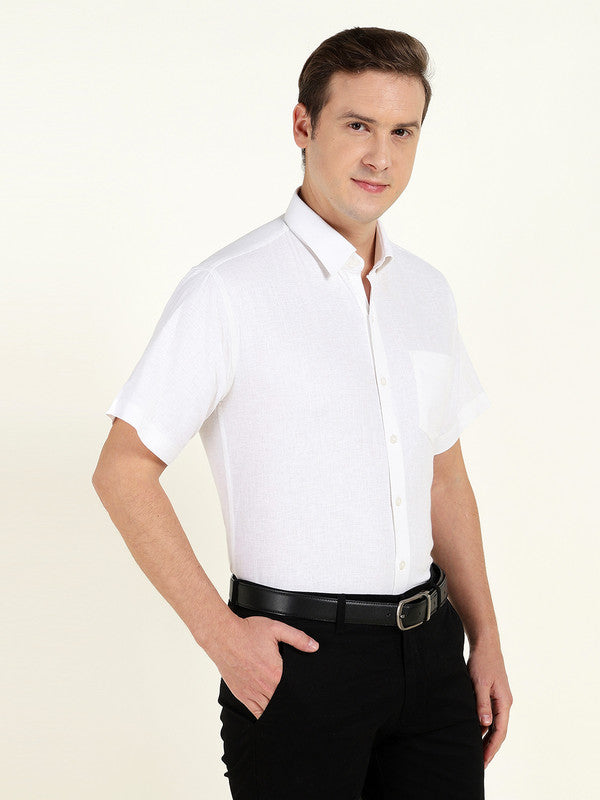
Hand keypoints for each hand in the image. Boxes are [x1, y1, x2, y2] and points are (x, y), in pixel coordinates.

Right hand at [207, 614, 318, 719]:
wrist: (223, 636)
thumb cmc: (247, 632)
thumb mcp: (275, 629)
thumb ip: (297, 638)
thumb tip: (314, 646)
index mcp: (276, 672)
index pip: (294, 690)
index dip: (303, 694)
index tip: (310, 696)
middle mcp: (265, 686)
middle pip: (284, 702)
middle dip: (292, 704)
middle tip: (302, 706)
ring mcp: (253, 693)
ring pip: (271, 711)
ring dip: (280, 711)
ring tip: (289, 711)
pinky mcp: (243, 695)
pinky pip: (257, 713)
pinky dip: (265, 716)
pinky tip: (272, 716)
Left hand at [466, 641, 512, 767]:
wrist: (484, 643)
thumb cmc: (482, 661)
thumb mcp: (480, 683)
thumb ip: (482, 704)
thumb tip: (485, 724)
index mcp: (504, 702)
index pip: (500, 732)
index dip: (492, 748)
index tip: (484, 762)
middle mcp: (504, 703)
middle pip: (498, 731)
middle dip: (489, 748)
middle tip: (479, 764)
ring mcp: (499, 699)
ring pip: (493, 724)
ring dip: (485, 737)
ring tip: (475, 752)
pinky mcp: (491, 694)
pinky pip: (488, 715)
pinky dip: (481, 725)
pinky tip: (472, 732)